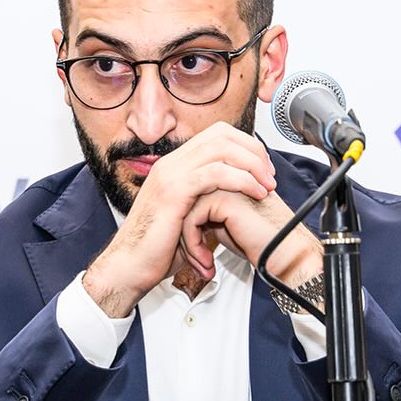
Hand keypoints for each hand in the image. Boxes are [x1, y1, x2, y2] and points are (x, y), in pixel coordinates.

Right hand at [83, 123, 276, 316]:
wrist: (130, 266)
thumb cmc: (155, 249)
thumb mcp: (187, 219)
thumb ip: (207, 203)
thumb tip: (233, 203)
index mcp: (174, 166)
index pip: (216, 135)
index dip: (245, 146)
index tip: (262, 168)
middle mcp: (172, 163)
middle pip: (222, 135)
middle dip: (253, 151)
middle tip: (270, 174)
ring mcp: (171, 173)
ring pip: (221, 148)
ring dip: (252, 165)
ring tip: (267, 186)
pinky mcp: (174, 190)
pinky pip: (216, 173)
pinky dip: (242, 180)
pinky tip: (254, 193)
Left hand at [179, 189, 322, 291]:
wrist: (285, 254)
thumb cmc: (263, 244)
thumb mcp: (227, 227)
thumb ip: (206, 216)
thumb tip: (182, 222)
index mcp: (227, 182)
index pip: (190, 200)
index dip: (189, 231)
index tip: (197, 256)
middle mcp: (226, 179)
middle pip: (185, 205)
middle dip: (186, 239)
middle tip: (197, 263)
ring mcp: (225, 185)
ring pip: (185, 211)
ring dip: (189, 244)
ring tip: (202, 265)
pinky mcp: (224, 198)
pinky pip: (191, 218)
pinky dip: (194, 244)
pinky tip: (207, 261)